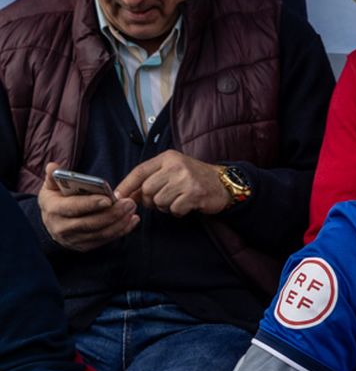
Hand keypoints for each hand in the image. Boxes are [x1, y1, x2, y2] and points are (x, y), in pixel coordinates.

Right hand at [37, 158, 137, 250]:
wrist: (51, 224)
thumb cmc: (55, 200)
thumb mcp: (50, 187)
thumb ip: (53, 177)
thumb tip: (53, 166)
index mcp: (53, 210)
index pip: (74, 207)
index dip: (92, 204)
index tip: (109, 199)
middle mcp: (62, 227)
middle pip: (92, 223)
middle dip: (113, 213)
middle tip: (130, 202)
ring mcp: (74, 239)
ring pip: (102, 233)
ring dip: (120, 222)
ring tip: (132, 209)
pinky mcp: (84, 247)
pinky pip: (106, 240)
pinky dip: (121, 230)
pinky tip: (132, 220)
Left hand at [116, 151, 230, 216]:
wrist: (225, 184)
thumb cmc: (195, 178)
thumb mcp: (173, 171)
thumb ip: (151, 179)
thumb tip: (126, 195)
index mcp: (168, 158)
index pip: (139, 171)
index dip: (126, 185)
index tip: (116, 197)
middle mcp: (176, 166)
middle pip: (147, 189)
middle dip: (149, 200)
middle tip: (160, 202)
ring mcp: (186, 180)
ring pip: (159, 201)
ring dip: (165, 207)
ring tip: (176, 202)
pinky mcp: (195, 194)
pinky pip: (175, 209)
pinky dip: (178, 212)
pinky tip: (186, 206)